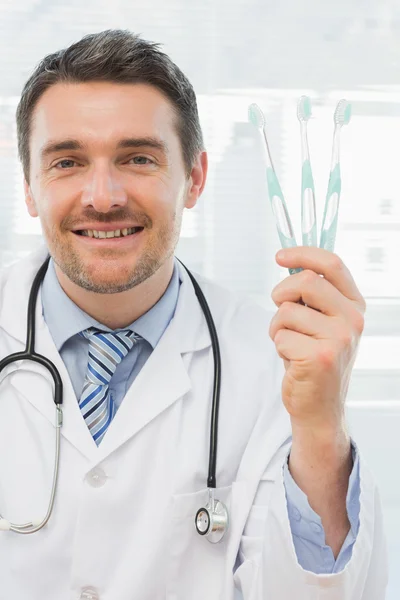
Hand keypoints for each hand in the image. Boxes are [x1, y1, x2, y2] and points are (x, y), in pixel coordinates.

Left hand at [269, 246, 365, 433]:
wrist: (320, 405)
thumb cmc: (314, 358)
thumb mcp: (323, 322)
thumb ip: (314, 295)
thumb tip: (290, 261)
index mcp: (355, 305)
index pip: (332, 264)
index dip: (303, 254)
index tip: (280, 256)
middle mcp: (353, 320)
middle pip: (306, 282)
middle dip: (282, 293)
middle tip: (281, 311)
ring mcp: (339, 339)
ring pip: (287, 311)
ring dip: (277, 327)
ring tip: (291, 343)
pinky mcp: (320, 357)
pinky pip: (280, 336)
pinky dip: (278, 346)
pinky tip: (293, 360)